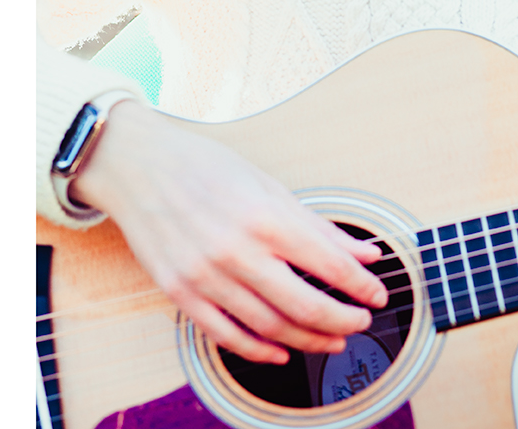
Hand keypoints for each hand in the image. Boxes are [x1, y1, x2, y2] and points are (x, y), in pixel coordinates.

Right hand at [73, 99, 387, 363]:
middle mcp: (236, 251)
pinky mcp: (180, 294)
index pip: (329, 265)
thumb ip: (318, 226)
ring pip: (269, 328)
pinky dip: (258, 350)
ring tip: (330, 339)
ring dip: (307, 340)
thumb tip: (364, 252)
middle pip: (304, 307)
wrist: (140, 167)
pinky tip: (280, 351)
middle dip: (342, 321)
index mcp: (265, 217)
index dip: (361, 287)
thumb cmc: (206, 168)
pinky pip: (226, 336)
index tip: (377, 295)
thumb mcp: (270, 186)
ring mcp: (205, 276)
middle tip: (359, 323)